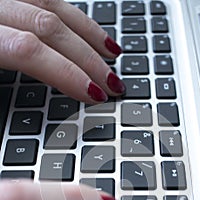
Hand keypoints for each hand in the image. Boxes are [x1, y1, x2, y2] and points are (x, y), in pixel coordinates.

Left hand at [0, 0, 125, 102]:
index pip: (29, 50)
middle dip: (87, 58)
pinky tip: (80, 27)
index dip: (67, 73)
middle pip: (49, 27)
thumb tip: (33, 110)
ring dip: (87, 31)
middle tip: (111, 83)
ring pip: (52, 3)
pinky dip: (69, 13)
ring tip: (110, 53)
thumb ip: (4, 86)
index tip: (93, 95)